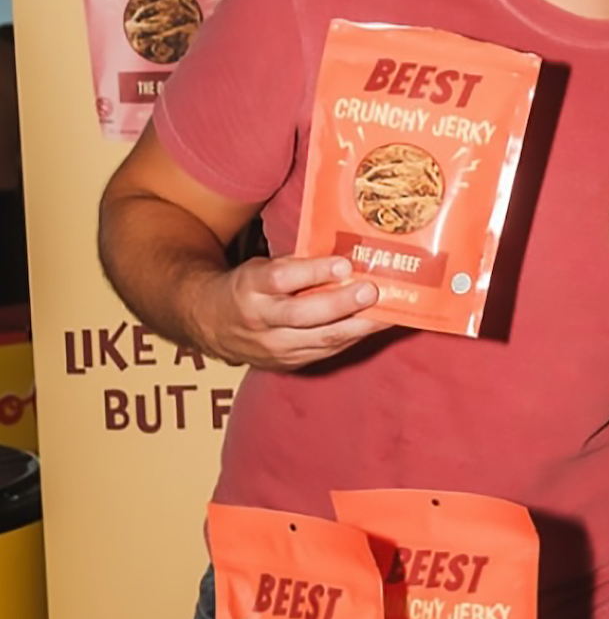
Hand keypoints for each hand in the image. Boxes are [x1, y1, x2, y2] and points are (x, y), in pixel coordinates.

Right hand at [194, 254, 385, 370]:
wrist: (211, 323)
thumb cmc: (250, 286)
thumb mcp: (263, 267)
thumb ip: (298, 264)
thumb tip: (348, 255)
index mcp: (251, 286)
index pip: (282, 279)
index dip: (313, 272)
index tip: (343, 263)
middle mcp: (259, 319)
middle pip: (303, 314)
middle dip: (341, 303)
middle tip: (371, 291)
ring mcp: (272, 346)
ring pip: (319, 339)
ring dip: (357, 326)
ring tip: (386, 313)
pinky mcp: (286, 363)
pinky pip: (325, 351)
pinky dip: (351, 338)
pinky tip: (373, 327)